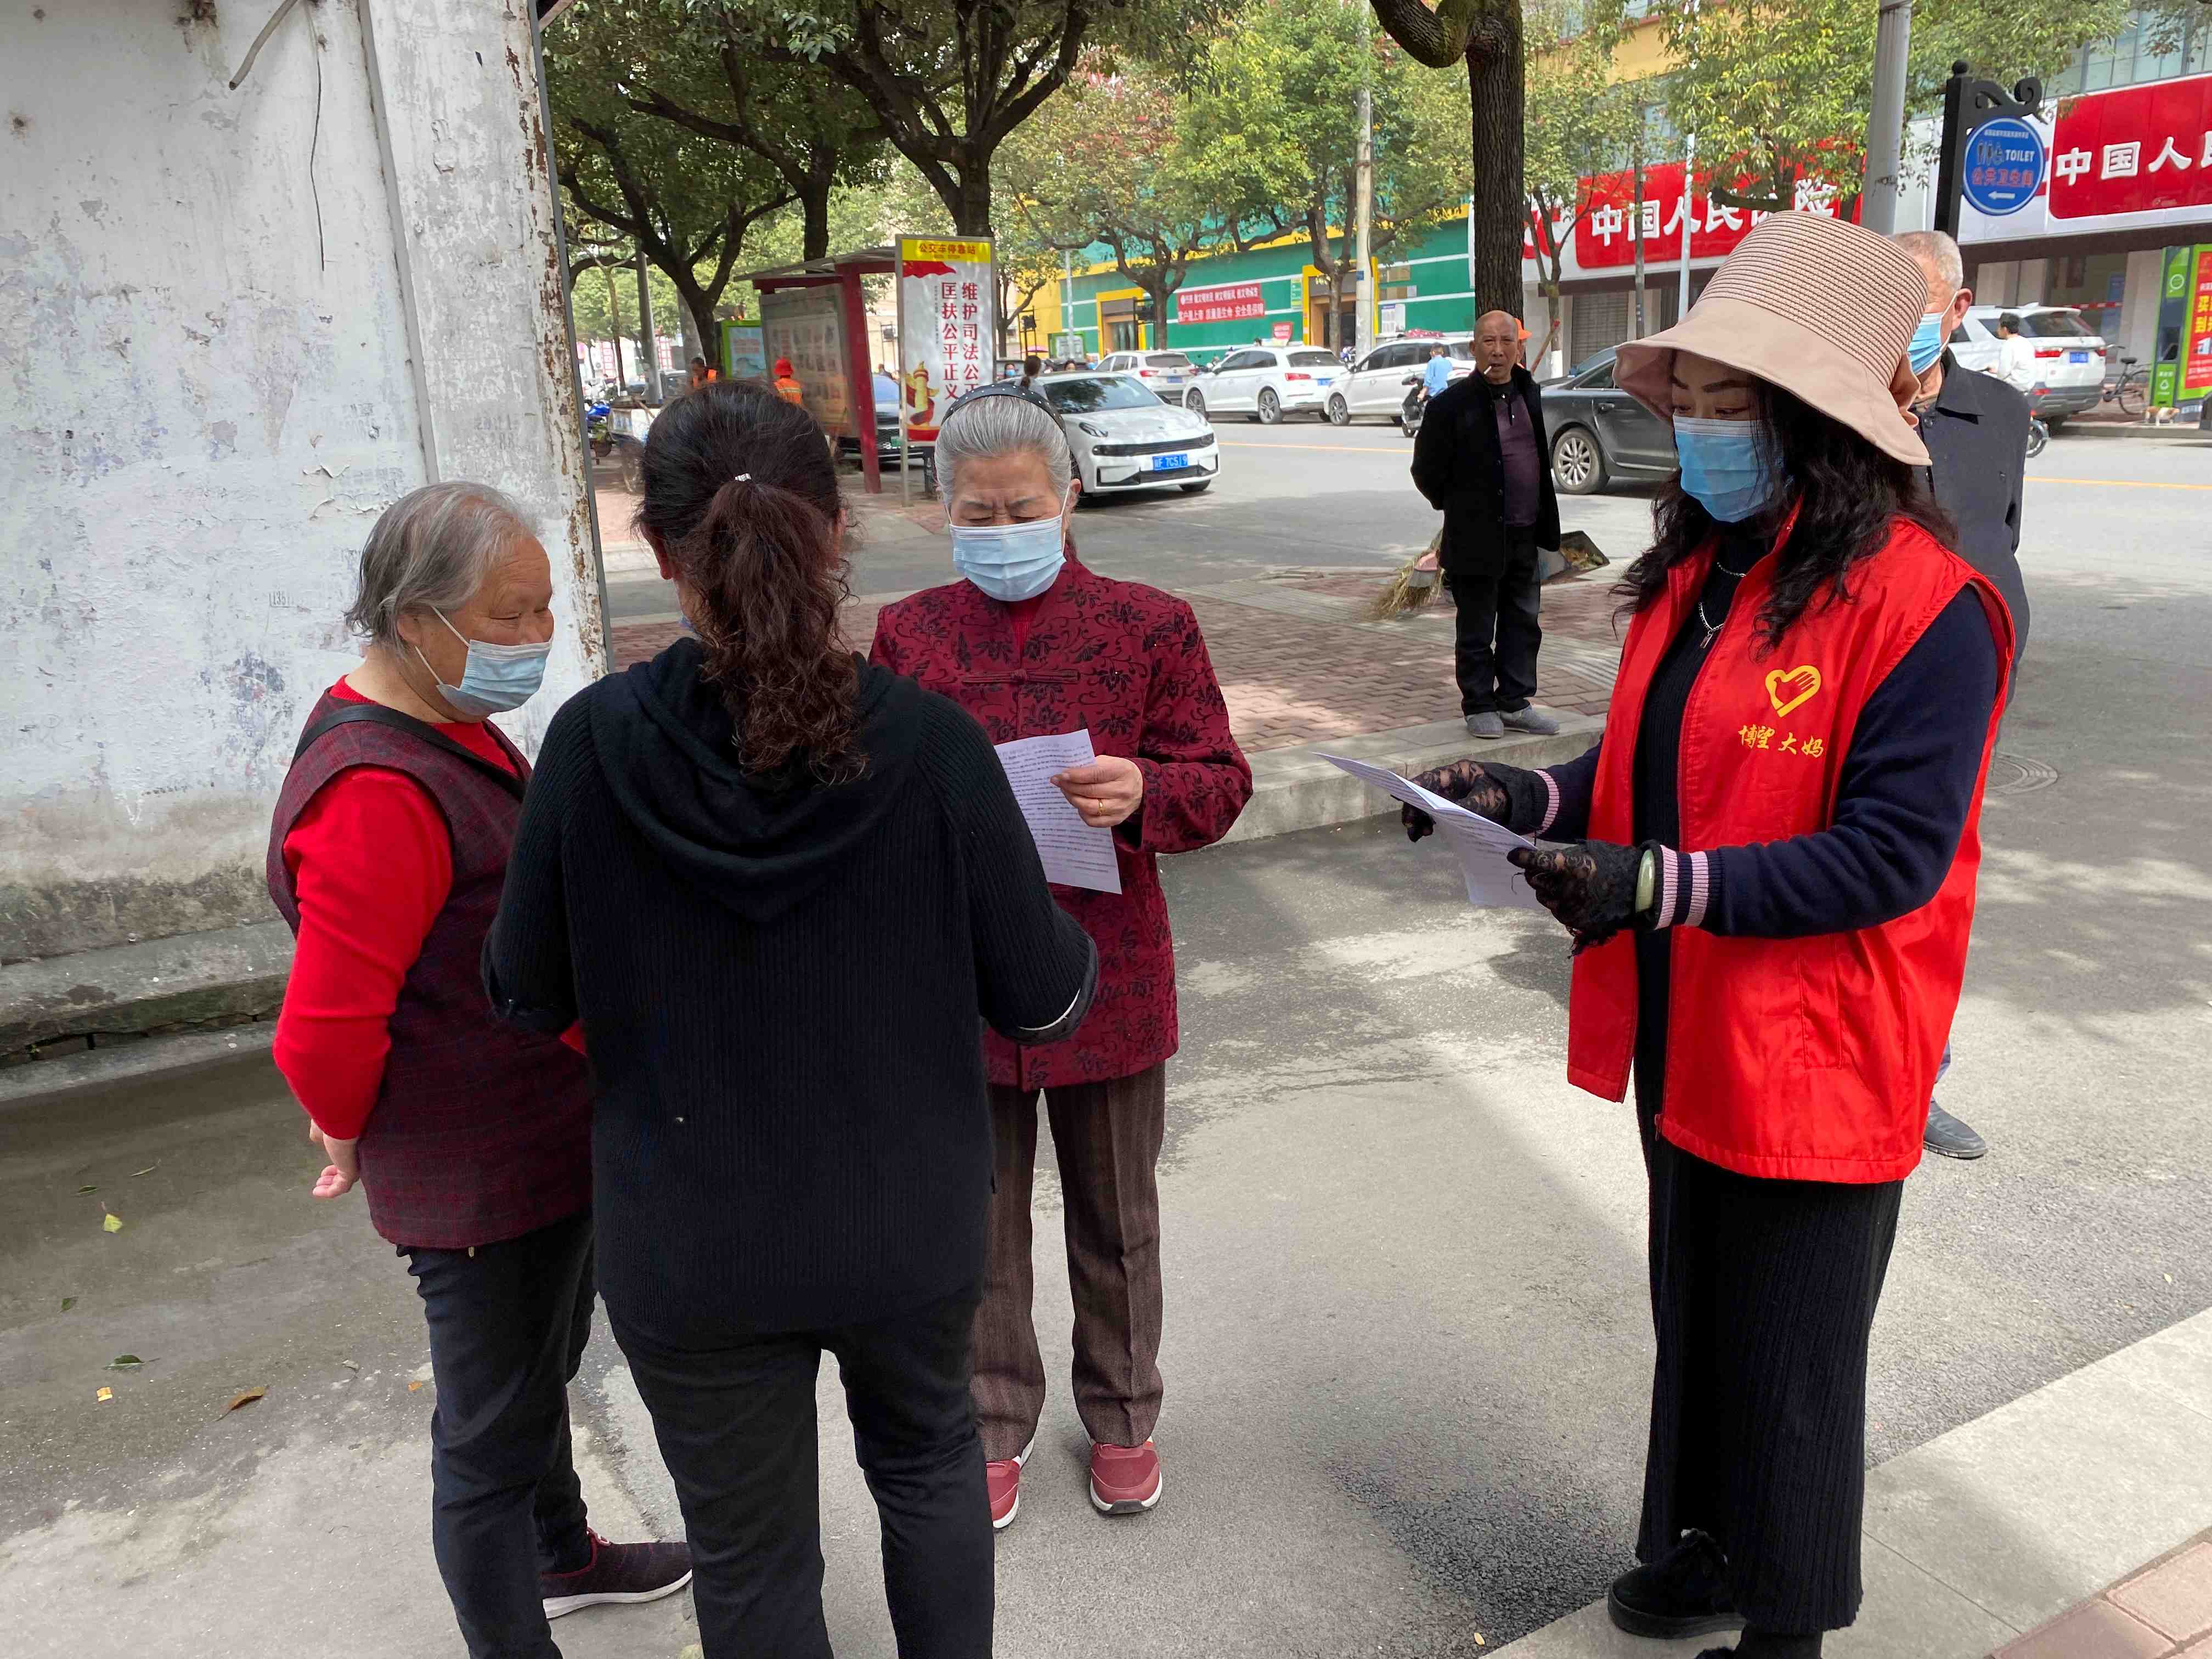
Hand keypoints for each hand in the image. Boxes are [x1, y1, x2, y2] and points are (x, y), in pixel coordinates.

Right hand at [307, 1120, 360, 1199]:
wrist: (341, 1115)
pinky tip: (316, 1192)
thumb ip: (322, 1135)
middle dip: (334, 1174)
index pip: (348, 1155)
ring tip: (319, 1186)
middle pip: (348, 1167)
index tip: (325, 1168)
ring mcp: (356, 1162)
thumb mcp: (323, 1127)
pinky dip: (329, 1192)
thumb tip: (319, 1140)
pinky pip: (340, 1187)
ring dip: (330, 1184)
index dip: (336, 1162)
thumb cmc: (332, 1116)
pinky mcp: (352, 1171)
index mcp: (353, 1141)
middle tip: (322, 1177)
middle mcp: (358, 1152)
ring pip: (345, 1179)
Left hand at [1053, 756, 1144, 828]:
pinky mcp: (1117, 819)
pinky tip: (1079, 804)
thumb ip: (1091, 766)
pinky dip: (1082, 813)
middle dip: (1070, 787)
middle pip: (1090, 792)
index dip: (1075, 776)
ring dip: (1073, 799)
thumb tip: (1067, 772)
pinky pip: (1094, 821)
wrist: (1141, 787)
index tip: (1060, 775)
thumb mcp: (1110, 762)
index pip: (1095, 774)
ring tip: (1066, 792)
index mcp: (1121, 771)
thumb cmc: (1120, 771)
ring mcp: (1121, 808)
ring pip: (1089, 808)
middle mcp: (1123, 791)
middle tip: (1058, 782)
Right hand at [1402, 758, 1511, 841]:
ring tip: (1418, 835)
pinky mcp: (1454, 810)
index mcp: (1457, 773)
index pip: (1429, 778)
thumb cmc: (1504, 794)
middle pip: (1423, 795)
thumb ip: (1466, 806)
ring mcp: (1451, 797)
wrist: (1522, 803)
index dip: (1412, 786)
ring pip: (1427, 807)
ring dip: (1419, 820)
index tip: (1398, 794)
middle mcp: (1450, 784)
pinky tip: (1425, 833)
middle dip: (1413, 809)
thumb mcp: (1486, 800)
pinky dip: (1427, 824)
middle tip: (1410, 825)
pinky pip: (1435, 816)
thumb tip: (1445, 815)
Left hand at [1508, 841, 1643, 948]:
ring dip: (1549, 890)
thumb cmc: (1615, 863)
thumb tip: (1541, 860)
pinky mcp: (1576, 922)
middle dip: (1537, 875)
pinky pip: (1557, 911)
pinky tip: (1576, 897)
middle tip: (1547, 871)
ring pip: (1544, 898)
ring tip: (1568, 884)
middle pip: (1535, 883)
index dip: (1523, 858)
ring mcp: (1571, 908)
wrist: (1640, 890)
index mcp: (1571, 867)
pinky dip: (1560, 904)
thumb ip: (1563, 856)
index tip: (1513, 855)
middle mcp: (1567, 889)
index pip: (1538, 863)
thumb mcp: (1589, 851)